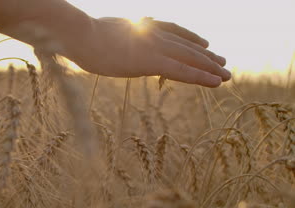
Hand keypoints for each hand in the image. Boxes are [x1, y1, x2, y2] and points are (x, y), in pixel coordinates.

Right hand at [65, 17, 230, 87]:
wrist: (79, 35)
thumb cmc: (83, 36)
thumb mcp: (102, 33)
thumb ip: (114, 38)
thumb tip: (109, 42)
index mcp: (142, 27)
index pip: (173, 31)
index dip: (191, 38)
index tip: (204, 43)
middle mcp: (153, 34)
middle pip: (186, 44)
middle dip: (205, 55)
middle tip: (222, 61)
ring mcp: (154, 47)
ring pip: (190, 57)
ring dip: (210, 66)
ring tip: (227, 74)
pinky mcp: (152, 61)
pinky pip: (183, 71)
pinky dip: (201, 77)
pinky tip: (216, 82)